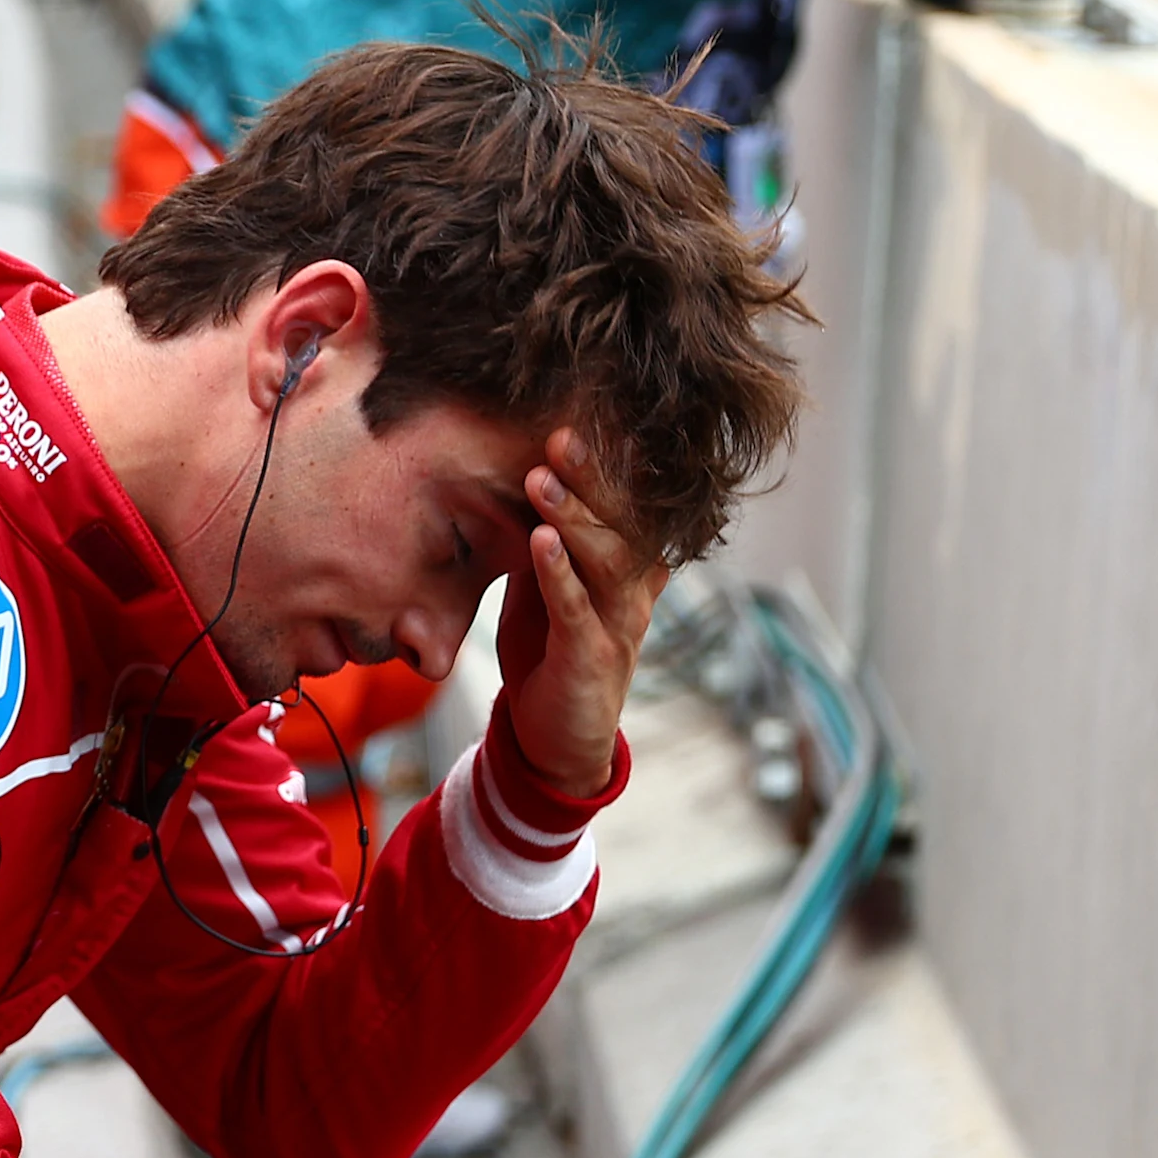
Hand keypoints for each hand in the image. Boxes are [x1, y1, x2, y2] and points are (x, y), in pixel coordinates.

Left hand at [496, 428, 662, 796]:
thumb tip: (524, 477)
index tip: (583, 416)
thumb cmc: (549, 652)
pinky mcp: (590, 659)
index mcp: (627, 567)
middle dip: (594, 477)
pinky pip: (578, 609)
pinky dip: (559, 574)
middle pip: (623, 524)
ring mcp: (617, 625)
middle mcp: (633, 591)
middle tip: (562, 432)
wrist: (554, 741)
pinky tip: (540, 541)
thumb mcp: (545, 584)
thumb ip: (544, 537)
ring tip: (541, 478)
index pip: (627, 507)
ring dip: (575, 516)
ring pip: (606, 561)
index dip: (611, 465)